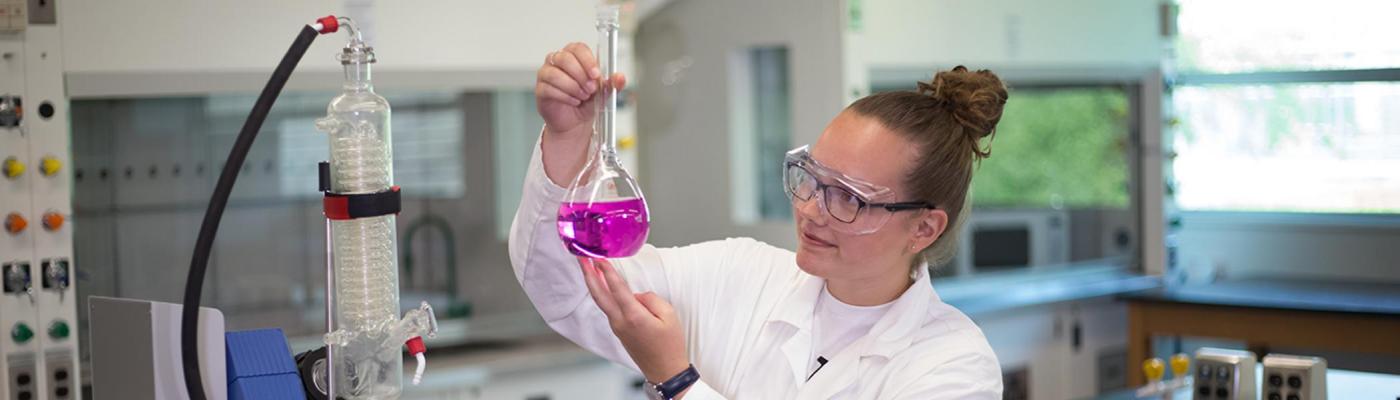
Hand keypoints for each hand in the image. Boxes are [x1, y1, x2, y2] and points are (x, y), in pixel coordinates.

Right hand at [535, 43, 626, 184]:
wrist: (575, 122)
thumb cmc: (587, 101)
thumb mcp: (603, 92)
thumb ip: (612, 84)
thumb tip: (620, 78)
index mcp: (575, 55)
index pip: (578, 48)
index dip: (587, 60)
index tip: (596, 74)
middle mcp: (558, 61)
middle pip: (565, 58)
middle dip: (580, 75)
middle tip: (590, 89)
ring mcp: (546, 74)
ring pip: (555, 74)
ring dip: (572, 87)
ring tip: (582, 96)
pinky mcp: (540, 89)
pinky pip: (549, 88)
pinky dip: (564, 96)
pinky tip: (573, 101)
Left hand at [577, 257, 690, 386]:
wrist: (665, 371)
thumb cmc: (670, 345)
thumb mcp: (669, 316)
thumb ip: (651, 299)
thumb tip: (637, 295)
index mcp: (633, 316)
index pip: (616, 288)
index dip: (606, 270)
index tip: (597, 257)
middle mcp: (620, 322)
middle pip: (599, 294)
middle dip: (588, 274)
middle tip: (580, 258)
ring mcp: (617, 328)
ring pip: (601, 301)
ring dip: (594, 283)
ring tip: (589, 267)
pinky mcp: (619, 332)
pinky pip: (609, 308)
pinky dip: (603, 294)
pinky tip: (603, 286)